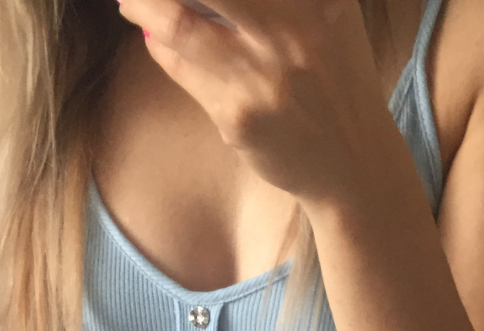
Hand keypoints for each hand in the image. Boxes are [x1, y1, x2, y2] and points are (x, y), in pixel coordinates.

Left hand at [116, 0, 389, 206]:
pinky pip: (181, 69)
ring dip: (142, 5)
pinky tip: (155, 37)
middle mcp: (290, 27)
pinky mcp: (238, 115)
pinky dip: (160, 46)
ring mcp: (261, 74)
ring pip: (178, 23)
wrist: (352, 161)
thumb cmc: (335, 79)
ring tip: (131, 1)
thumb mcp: (330, 12)